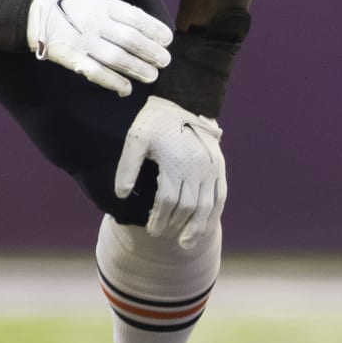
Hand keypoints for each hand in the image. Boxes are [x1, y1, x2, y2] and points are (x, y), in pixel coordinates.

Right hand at [26, 0, 171, 96]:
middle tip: (165, 61)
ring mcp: (83, 42)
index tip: (168, 39)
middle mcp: (94, 23)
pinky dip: (112, 82)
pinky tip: (126, 89)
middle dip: (150, 52)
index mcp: (101, 4)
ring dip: (137, 69)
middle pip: (129, 40)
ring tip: (152, 76)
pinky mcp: (72, 58)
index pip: (134, 17)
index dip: (154, 29)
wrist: (31, 13)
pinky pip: (95, 73)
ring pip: (116, 58)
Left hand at [114, 95, 225, 245]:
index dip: (158, 219)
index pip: (166, 201)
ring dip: (196, 227)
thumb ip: (126, 167)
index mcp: (176, 161)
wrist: (181, 100)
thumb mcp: (135, 138)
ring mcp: (212, 167)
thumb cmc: (153, 121)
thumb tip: (121, 195)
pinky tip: (204, 227)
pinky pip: (220, 196)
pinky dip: (214, 214)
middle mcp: (197, 166)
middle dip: (174, 225)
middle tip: (161, 234)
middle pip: (187, 207)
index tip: (150, 230)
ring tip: (185, 243)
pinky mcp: (219, 166)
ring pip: (207, 206)